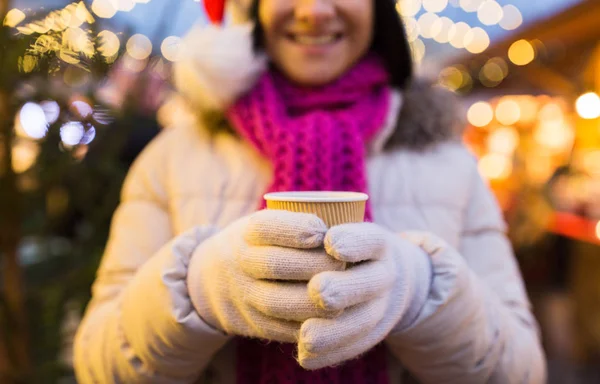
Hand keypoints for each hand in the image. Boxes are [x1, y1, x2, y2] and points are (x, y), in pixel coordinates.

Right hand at [187, 210, 343, 342]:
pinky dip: (308, 327)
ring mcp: (245, 296)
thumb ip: (299, 224)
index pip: (265, 227)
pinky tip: (332, 321)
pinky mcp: (255, 325)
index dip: (295, 229)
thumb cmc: (261, 245)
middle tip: (343, 264)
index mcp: (247, 233)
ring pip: (278, 302)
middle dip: (313, 265)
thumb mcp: (267, 225)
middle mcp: (241, 263)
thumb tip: (350, 219)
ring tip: (342, 297)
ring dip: (313, 301)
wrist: (213, 282)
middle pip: (274, 264)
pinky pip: (281, 330)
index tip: (322, 231)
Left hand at [298, 223, 431, 368]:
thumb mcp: (337, 228)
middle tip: (317, 291)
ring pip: (362, 321)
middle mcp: (384, 274)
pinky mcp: (372, 332)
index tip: (330, 242)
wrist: (381, 275)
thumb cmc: (343, 244)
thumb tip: (297, 237)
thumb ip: (312, 230)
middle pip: (367, 283)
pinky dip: (329, 353)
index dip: (353, 241)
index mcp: (377, 244)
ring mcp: (381, 305)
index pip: (370, 240)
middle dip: (342, 289)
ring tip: (306, 336)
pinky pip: (354, 347)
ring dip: (334, 331)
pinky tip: (305, 357)